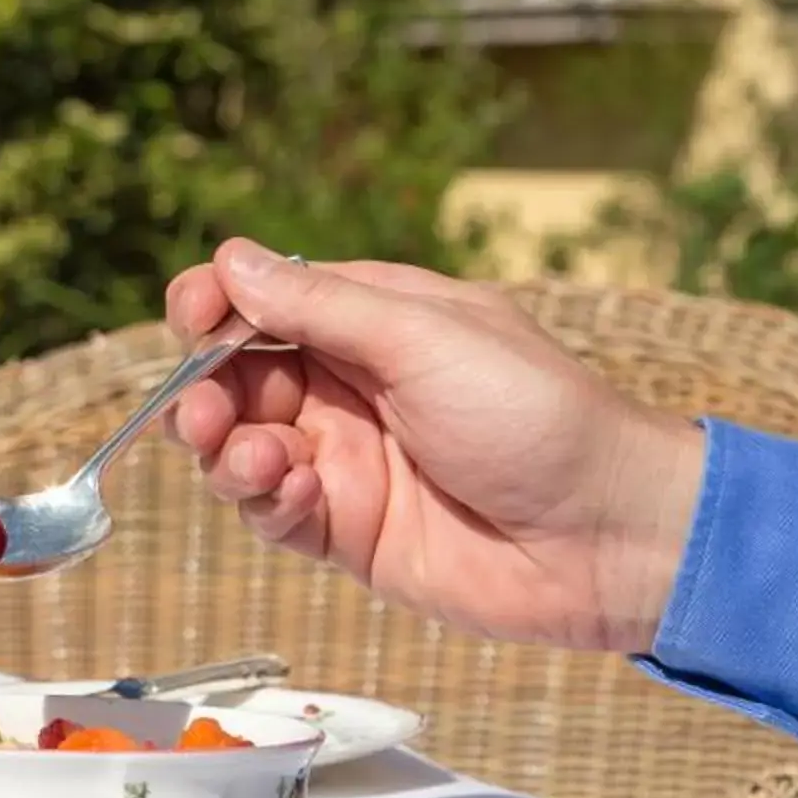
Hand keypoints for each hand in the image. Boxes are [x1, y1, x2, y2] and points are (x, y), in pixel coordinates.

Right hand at [162, 239, 704, 654]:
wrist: (607, 538)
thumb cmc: (537, 417)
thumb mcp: (425, 339)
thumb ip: (321, 306)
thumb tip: (230, 259)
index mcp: (374, 321)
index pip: (265, 300)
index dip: (215, 306)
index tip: (191, 319)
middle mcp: (349, 386)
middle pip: (237, 376)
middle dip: (207, 390)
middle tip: (208, 414)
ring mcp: (344, 461)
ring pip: (239, 447)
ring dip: (228, 450)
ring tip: (260, 459)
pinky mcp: (346, 531)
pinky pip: (271, 511)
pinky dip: (265, 500)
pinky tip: (297, 494)